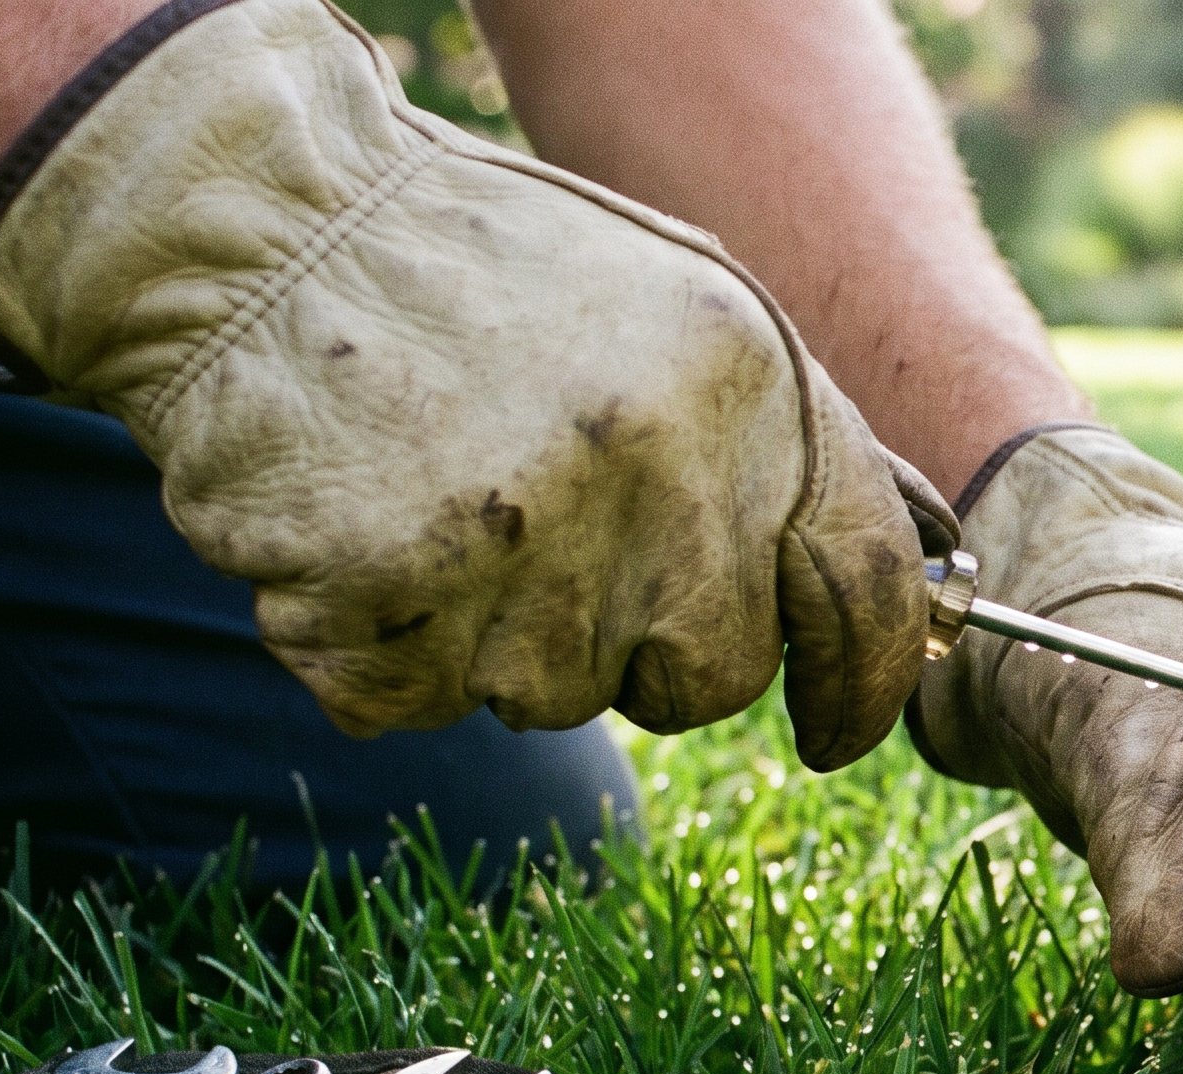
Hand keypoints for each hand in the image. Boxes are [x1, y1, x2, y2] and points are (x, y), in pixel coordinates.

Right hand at [0, 0, 952, 767]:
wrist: (261, 230)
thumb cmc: (491, 277)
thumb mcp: (689, 313)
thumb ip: (799, 451)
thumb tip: (921, 589)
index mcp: (749, 384)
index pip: (861, 582)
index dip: (862, 682)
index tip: (841, 734)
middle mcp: (656, 467)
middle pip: (710, 677)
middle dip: (646, 647)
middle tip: (558, 542)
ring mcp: (521, 539)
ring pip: (558, 697)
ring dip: (504, 639)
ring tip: (450, 501)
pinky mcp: (391, 597)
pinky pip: (421, 700)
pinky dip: (388, 649)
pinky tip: (369, 534)